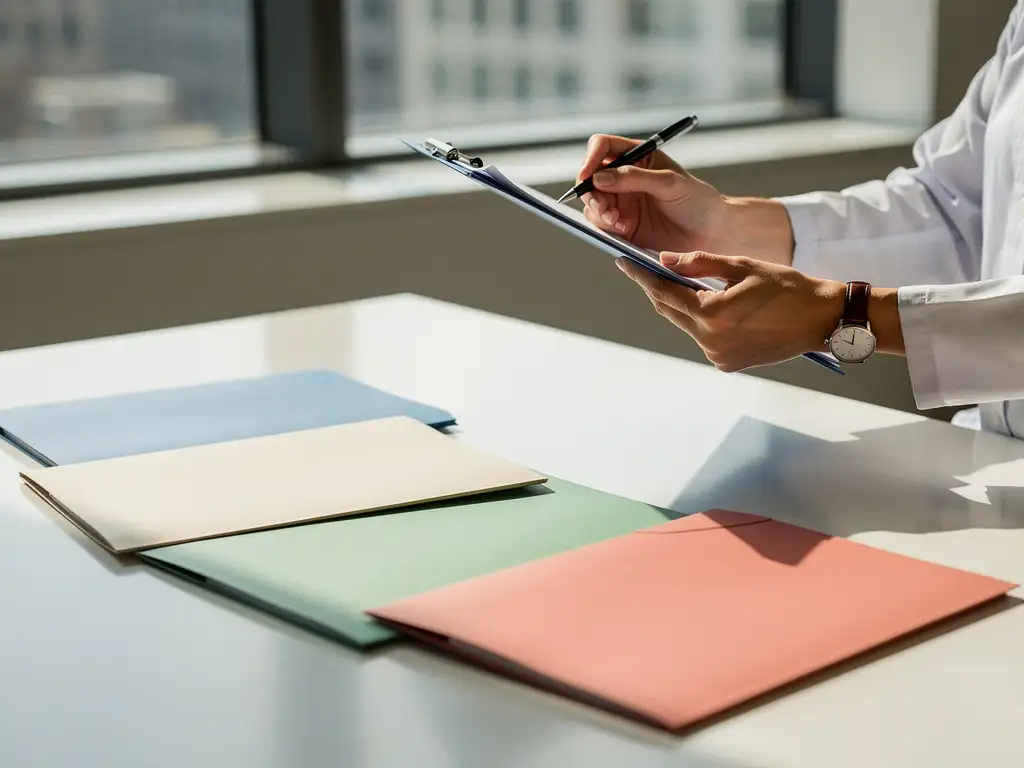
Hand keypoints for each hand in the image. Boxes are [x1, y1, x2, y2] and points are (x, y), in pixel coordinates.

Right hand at [577, 134, 796, 264]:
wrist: (711, 233)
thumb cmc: (698, 201)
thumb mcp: (669, 183)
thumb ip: (634, 177)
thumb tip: (600, 178)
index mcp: (638, 157)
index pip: (603, 147)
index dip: (591, 158)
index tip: (588, 175)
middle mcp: (625, 178)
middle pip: (591, 177)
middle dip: (591, 192)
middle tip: (604, 207)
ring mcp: (622, 202)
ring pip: (593, 203)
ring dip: (599, 211)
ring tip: (618, 222)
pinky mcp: (622, 225)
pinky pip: (601, 224)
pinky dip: (606, 227)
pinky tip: (623, 229)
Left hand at [616, 251, 845, 371]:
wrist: (822, 319)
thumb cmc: (788, 287)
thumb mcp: (742, 266)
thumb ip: (699, 263)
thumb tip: (665, 260)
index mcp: (712, 315)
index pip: (664, 293)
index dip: (642, 276)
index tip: (624, 262)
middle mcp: (711, 341)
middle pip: (670, 312)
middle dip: (657, 289)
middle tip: (643, 269)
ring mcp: (718, 356)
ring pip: (687, 325)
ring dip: (682, 306)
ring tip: (682, 284)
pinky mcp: (728, 364)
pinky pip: (705, 339)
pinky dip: (702, 322)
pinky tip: (710, 307)